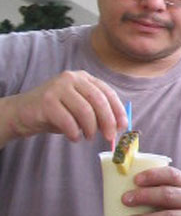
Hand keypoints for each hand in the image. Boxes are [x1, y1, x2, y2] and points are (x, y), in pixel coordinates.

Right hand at [4, 70, 126, 143]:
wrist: (22, 112)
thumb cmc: (55, 112)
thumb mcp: (79, 108)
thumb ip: (96, 112)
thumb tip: (118, 126)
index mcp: (83, 77)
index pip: (107, 92)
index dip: (117, 110)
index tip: (123, 126)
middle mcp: (72, 78)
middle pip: (98, 100)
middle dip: (107, 121)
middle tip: (109, 137)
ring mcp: (58, 87)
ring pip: (84, 110)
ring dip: (90, 128)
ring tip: (88, 137)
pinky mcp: (46, 101)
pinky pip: (67, 120)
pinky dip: (74, 132)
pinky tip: (73, 137)